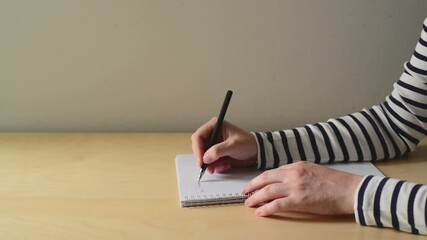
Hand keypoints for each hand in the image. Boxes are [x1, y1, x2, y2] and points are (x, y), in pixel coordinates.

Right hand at [191, 118, 256, 173]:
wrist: (256, 152)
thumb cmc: (247, 143)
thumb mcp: (233, 145)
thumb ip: (218, 151)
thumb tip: (205, 157)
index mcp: (215, 126)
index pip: (198, 136)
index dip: (197, 149)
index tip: (201, 160)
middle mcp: (212, 134)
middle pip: (198, 146)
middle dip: (203, 158)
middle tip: (208, 167)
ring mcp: (214, 144)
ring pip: (203, 156)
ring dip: (211, 163)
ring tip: (222, 166)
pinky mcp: (216, 153)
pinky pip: (210, 161)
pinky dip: (216, 166)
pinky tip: (225, 165)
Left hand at [243, 161, 362, 215]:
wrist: (349, 190)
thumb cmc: (336, 182)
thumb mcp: (315, 170)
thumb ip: (299, 173)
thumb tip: (287, 179)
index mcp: (297, 166)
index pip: (274, 171)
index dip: (262, 178)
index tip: (256, 183)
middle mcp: (294, 174)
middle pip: (266, 178)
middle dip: (253, 185)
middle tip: (245, 191)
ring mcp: (295, 187)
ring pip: (268, 191)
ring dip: (256, 197)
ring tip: (248, 203)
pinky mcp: (299, 200)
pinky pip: (277, 205)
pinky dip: (266, 208)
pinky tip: (260, 212)